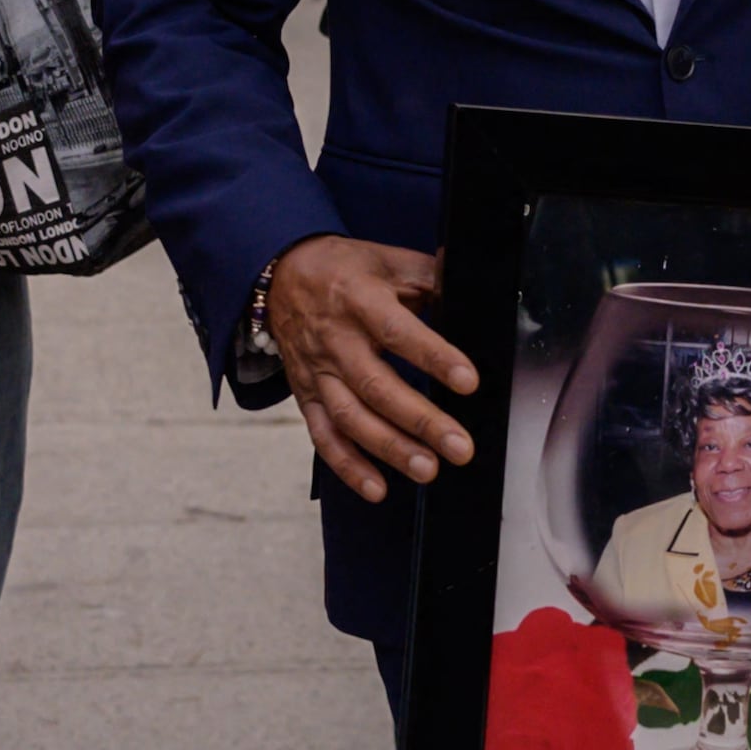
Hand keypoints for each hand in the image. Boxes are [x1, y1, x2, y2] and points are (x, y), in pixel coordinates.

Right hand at [267, 236, 478, 504]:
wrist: (280, 277)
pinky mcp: (306, 396)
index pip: (399, 332)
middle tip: (460, 448)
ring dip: (389, 449)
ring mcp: (318, 372)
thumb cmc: (343, 270)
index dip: (434, 357)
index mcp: (360, 300)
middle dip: (420, 422)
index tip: (468, 382)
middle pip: (377, 387)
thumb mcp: (386, 260)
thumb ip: (428, 276)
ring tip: (428, 471)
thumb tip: (470, 287)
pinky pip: (323, 436)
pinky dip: (347, 466)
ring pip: (350, 418)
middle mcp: (336, 341)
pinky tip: (377, 489)